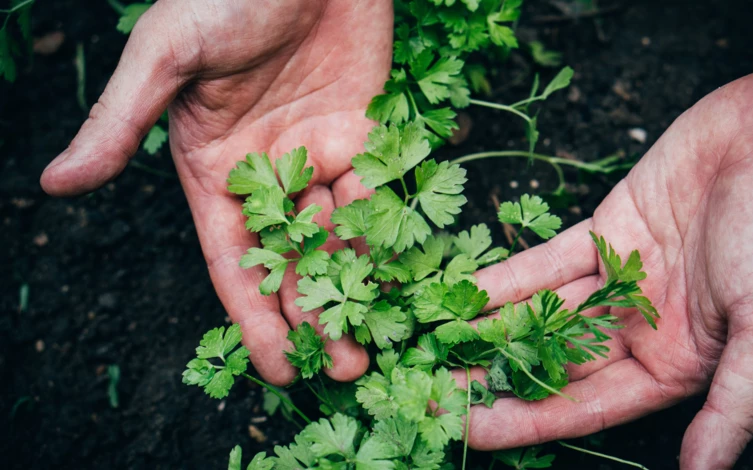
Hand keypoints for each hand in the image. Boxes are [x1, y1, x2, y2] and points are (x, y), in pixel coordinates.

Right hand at [39, 0, 392, 384]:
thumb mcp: (166, 54)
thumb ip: (123, 122)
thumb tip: (57, 185)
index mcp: (214, 169)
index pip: (234, 259)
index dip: (254, 316)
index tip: (278, 369)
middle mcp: (268, 174)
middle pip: (292, 261)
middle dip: (314, 317)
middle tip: (344, 370)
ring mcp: (319, 158)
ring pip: (339, 238)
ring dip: (358, 289)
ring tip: (378, 341)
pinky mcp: (365, 136)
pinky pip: (379, 196)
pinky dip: (389, 237)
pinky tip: (404, 279)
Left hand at [465, 29, 752, 469]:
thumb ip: (733, 403)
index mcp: (676, 363)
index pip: (589, 405)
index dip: (530, 419)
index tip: (474, 429)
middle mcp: (641, 327)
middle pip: (556, 362)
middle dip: (497, 377)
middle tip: (432, 389)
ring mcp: (619, 279)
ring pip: (543, 313)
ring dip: (491, 328)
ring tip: (432, 345)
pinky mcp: (604, 232)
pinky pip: (546, 263)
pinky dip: (506, 278)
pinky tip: (464, 293)